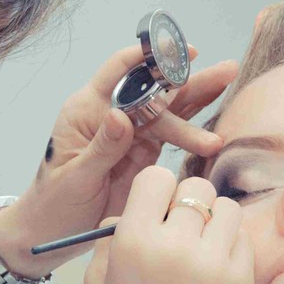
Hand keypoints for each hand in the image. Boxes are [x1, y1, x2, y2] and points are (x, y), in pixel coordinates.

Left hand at [9, 44, 237, 271]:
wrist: (53, 233)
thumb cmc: (54, 203)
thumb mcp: (74, 177)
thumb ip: (101, 147)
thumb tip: (121, 116)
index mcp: (86, 111)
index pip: (118, 72)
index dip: (147, 57)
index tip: (174, 50)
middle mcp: (111, 115)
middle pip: (153, 89)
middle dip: (189, 79)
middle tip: (225, 69)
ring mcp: (130, 134)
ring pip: (169, 109)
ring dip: (199, 99)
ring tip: (230, 83)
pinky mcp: (144, 152)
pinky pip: (172, 134)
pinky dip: (195, 128)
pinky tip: (218, 119)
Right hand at [83, 167, 253, 283]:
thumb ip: (109, 240)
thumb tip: (130, 210)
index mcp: (133, 242)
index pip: (156, 177)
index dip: (158, 191)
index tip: (160, 210)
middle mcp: (173, 246)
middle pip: (196, 187)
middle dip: (190, 205)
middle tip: (184, 232)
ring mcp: (211, 263)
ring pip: (226, 208)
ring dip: (216, 223)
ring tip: (204, 249)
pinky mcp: (241, 281)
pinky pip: (243, 240)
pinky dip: (232, 248)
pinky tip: (217, 272)